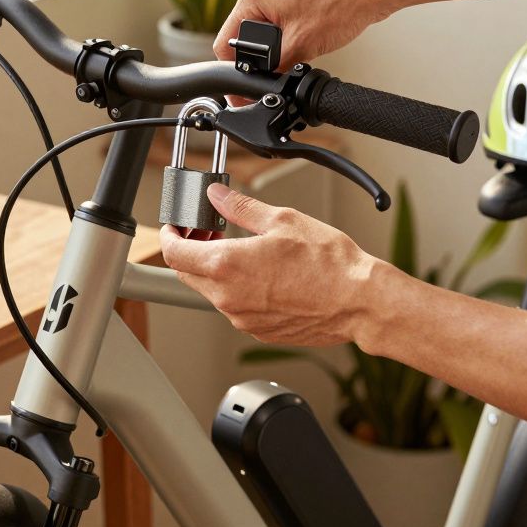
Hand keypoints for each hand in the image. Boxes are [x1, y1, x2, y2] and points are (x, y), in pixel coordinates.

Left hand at [159, 184, 390, 345]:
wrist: (358, 301)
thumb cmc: (328, 263)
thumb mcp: (281, 219)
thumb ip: (240, 207)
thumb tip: (217, 195)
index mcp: (226, 265)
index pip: (174, 253)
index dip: (169, 236)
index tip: (175, 227)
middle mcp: (228, 297)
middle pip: (187, 274)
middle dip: (192, 251)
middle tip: (211, 232)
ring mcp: (241, 318)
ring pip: (211, 292)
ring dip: (216, 271)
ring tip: (243, 251)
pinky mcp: (257, 331)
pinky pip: (235, 308)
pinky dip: (238, 290)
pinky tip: (263, 275)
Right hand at [213, 0, 395, 69]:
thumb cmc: (340, 4)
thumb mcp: (299, 45)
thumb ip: (273, 68)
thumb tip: (264, 84)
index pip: (226, 42)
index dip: (234, 70)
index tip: (244, 88)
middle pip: (244, 40)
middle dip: (258, 61)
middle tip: (277, 72)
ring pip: (263, 37)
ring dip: (276, 52)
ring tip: (298, 52)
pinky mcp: (292, 2)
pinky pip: (279, 29)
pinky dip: (288, 42)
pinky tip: (305, 43)